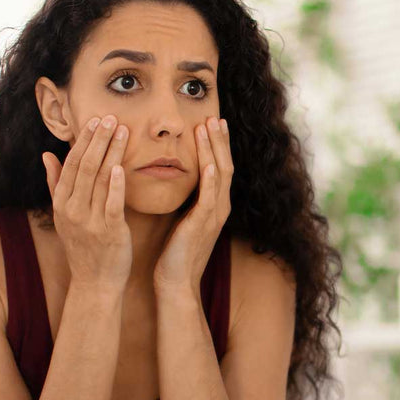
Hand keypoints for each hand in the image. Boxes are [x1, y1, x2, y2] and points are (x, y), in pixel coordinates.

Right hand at [41, 115, 131, 292]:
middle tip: (111, 117)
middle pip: (85, 166)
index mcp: (62, 203)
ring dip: (110, 152)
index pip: (72, 164)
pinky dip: (114, 185)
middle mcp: (72, 209)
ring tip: (122, 131)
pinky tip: (120, 166)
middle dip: (98, 139)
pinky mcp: (109, 232)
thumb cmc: (84, 247)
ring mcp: (90, 220)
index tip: (96, 119)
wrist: (95, 283)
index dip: (84, 140)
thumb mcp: (65, 215)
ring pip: (99, 179)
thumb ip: (56, 184)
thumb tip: (47, 154)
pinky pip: (110, 204)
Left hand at [153, 117, 232, 296]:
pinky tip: (209, 163)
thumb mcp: (183, 219)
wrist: (176, 282)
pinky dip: (210, 179)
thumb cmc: (175, 253)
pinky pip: (210, 198)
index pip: (219, 167)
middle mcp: (219, 207)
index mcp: (214, 205)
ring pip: (219, 175)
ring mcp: (214, 216)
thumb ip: (186, 200)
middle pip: (224, 165)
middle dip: (220, 140)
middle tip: (215, 116)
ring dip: (215, 150)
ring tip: (210, 127)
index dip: (217, 145)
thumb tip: (176, 180)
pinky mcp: (203, 225)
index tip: (211, 122)